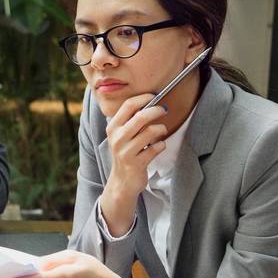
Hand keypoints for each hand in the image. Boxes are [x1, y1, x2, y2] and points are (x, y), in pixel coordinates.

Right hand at [99, 95, 168, 234]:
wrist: (122, 181)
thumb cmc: (126, 153)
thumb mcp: (122, 136)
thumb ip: (131, 120)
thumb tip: (151, 102)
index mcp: (112, 128)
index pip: (128, 105)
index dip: (144, 98)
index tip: (154, 96)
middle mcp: (117, 138)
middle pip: (141, 116)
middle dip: (157, 110)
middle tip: (164, 110)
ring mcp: (126, 151)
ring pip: (151, 131)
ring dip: (161, 129)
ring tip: (161, 131)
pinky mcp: (136, 163)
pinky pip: (156, 148)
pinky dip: (161, 145)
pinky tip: (158, 146)